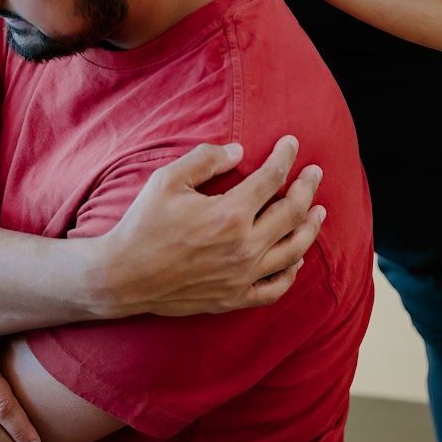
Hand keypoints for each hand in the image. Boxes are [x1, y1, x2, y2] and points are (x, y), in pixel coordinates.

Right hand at [93, 136, 325, 317]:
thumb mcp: (167, 180)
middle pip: (292, 213)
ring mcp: (242, 276)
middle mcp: (243, 247)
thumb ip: (205, 159)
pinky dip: (291, 272)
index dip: (285, 156)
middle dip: (308, 187)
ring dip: (311, 228)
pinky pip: (275, 288)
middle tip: (316, 173)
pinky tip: (296, 259)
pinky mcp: (234, 298)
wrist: (121, 276)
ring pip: (293, 250)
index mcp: (229, 214)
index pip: (272, 178)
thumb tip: (240, 151)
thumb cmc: (142, 224)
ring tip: (320, 212)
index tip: (291, 143)